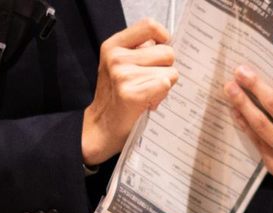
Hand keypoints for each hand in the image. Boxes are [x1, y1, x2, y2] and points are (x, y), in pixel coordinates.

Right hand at [81, 19, 180, 165]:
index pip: (149, 26)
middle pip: (168, 52)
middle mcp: (116, 57)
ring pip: (170, 73)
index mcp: (114, 45)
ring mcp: (122, 75)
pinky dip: (162, 96)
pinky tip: (148, 102)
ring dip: (165, 86)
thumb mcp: (122, 65)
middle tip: (152, 82)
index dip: (164, 38)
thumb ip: (141, 51)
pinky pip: (165, 86)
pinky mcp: (131, 94)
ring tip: (148, 94)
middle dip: (167, 69)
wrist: (102, 126)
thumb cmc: (118, 95)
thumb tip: (168, 45)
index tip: (161, 51)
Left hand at [226, 66, 272, 196]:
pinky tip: (236, 113)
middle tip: (237, 73)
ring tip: (230, 91)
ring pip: (261, 127)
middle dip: (253, 88)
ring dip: (243, 106)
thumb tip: (272, 84)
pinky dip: (245, 127)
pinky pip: (258, 144)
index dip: (265, 85)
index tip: (248, 71)